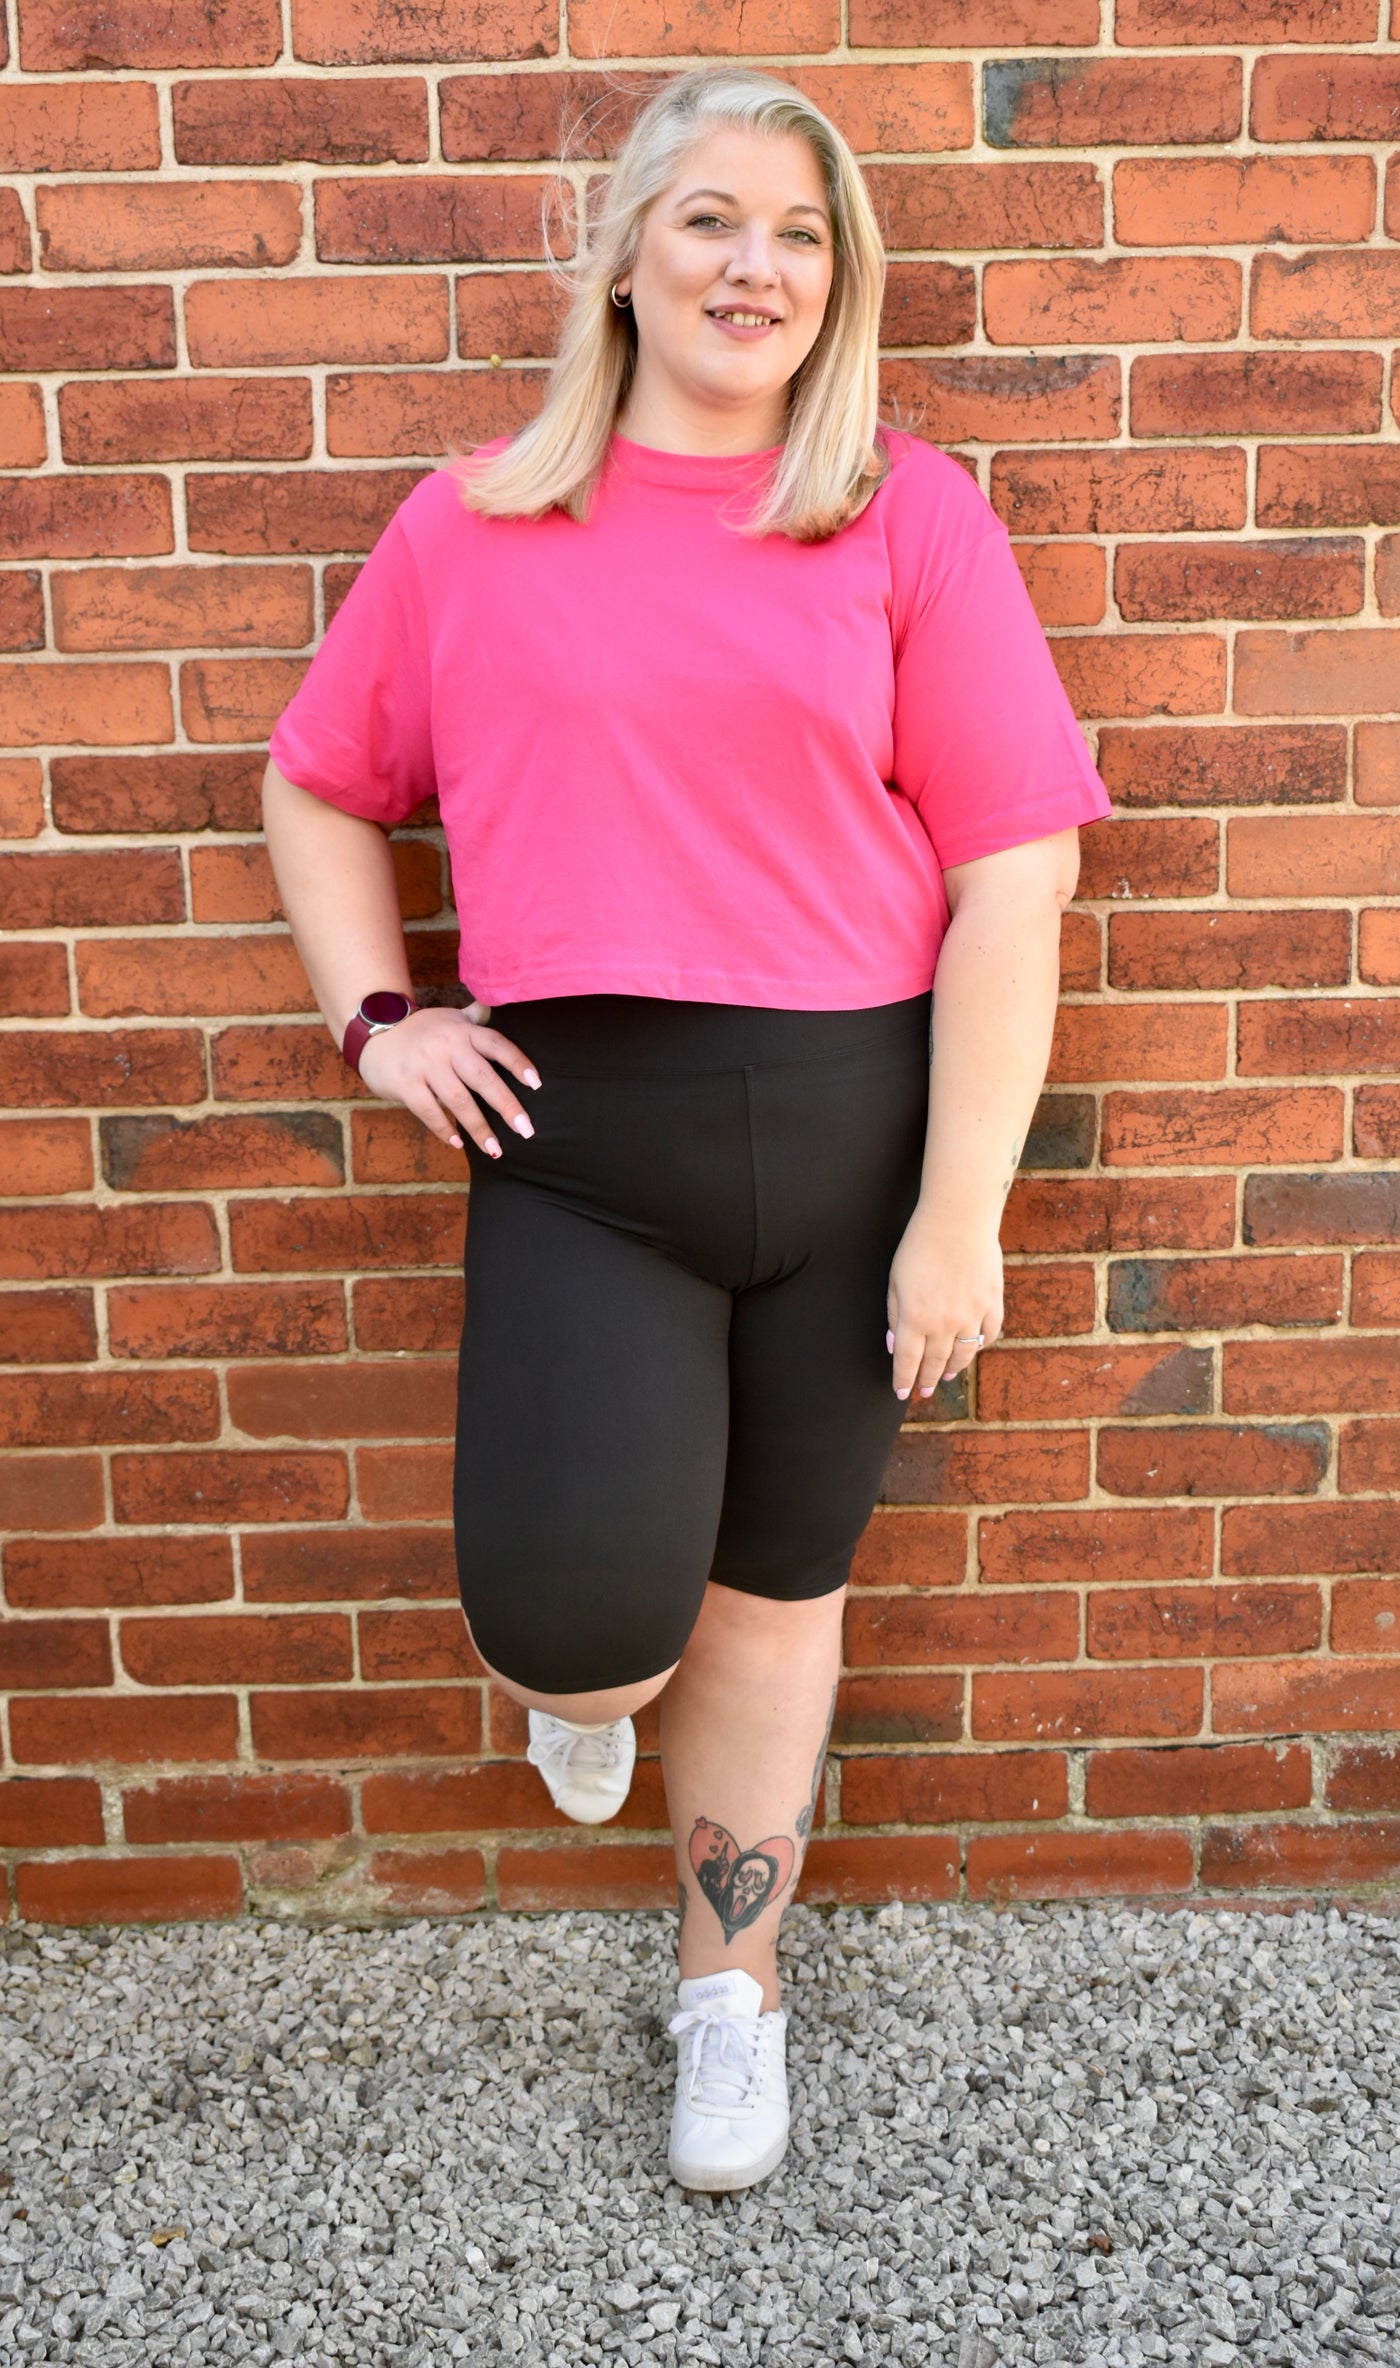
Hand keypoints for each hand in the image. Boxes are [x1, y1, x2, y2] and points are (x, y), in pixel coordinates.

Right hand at [356, 1007, 540, 1158]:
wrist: (374, 1031)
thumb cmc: (422, 1030)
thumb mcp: (450, 1018)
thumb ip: (476, 1016)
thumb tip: (501, 1001)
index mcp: (463, 1031)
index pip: (497, 1045)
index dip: (518, 1063)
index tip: (536, 1084)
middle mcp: (447, 1046)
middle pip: (483, 1077)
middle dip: (507, 1105)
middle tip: (526, 1130)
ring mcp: (425, 1065)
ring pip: (458, 1100)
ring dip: (479, 1127)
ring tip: (495, 1149)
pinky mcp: (405, 1083)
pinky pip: (429, 1111)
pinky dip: (444, 1129)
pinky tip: (458, 1143)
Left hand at [885, 1204, 1003, 1401]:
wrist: (957, 1220)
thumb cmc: (919, 1245)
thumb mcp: (895, 1280)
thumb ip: (895, 1315)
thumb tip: (895, 1345)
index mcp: (915, 1319)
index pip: (908, 1362)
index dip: (903, 1381)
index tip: (901, 1393)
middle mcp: (944, 1324)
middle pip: (935, 1362)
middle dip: (927, 1380)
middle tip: (924, 1391)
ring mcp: (972, 1315)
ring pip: (964, 1354)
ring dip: (953, 1369)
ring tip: (945, 1377)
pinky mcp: (992, 1303)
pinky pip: (989, 1334)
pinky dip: (981, 1345)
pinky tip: (973, 1348)